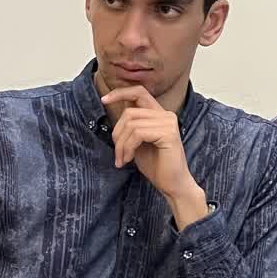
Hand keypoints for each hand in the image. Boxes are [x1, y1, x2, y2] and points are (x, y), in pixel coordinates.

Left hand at [101, 86, 208, 224]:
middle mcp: (166, 115)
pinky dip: (128, 148)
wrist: (172, 185)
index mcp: (159, 114)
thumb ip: (130, 125)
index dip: (120, 93)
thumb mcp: (137, 141)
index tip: (104, 100)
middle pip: (129, 112)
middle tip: (117, 154)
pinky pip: (138, 134)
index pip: (139, 92)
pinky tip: (129, 159)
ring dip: (121, 144)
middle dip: (117, 133)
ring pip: (131, 124)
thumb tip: (113, 108)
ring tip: (122, 159)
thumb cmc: (156, 165)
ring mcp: (169, 123)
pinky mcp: (168, 134)